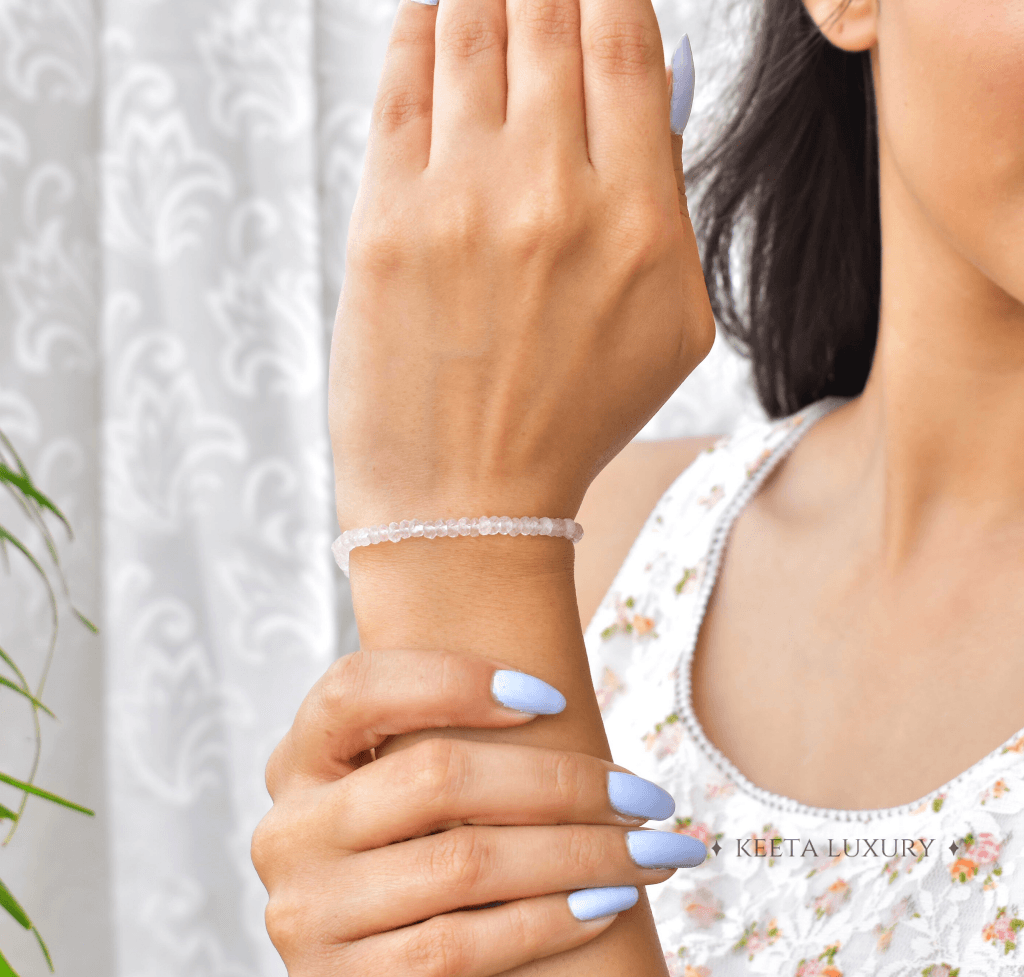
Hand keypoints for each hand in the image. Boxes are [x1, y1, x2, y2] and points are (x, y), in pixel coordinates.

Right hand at [252, 649, 705, 976]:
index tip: (555, 699)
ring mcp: (303, 914)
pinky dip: (547, 924)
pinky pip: (459, 947)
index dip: (454, 681)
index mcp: (301, 760)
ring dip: (581, 856)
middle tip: (648, 796)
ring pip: (464, 864)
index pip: (357, 689)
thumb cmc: (416, 858)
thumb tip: (561, 696)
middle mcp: (289, 829)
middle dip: (563, 782)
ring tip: (651, 852)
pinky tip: (604, 908)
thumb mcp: (404, 793)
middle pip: (436, 776)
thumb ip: (442, 743)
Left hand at [329, 0, 714, 536]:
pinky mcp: (386, 221)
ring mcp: (463, 202)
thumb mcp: (669, 330)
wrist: (468, 505)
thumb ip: (672, 207)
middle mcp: (555, 194)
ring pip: (471, 30)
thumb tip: (655, 88)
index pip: (627, 41)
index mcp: (641, 221)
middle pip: (548, 14)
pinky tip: (429, 6)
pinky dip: (416, 27)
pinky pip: (400, 86)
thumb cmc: (571, 421)